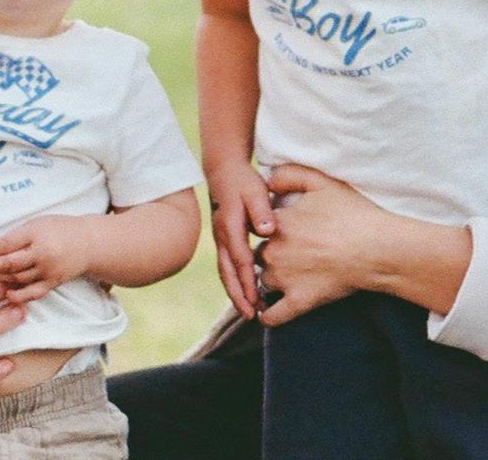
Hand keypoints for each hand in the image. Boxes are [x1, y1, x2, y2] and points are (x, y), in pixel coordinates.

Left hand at [0, 215, 93, 302]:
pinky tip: (7, 294)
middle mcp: (42, 253)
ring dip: (0, 278)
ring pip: (18, 278)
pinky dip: (18, 296)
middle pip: (10, 263)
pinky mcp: (53, 282)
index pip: (7, 243)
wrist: (89, 243)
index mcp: (37, 233)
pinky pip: (32, 292)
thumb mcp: (37, 224)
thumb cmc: (59, 229)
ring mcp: (48, 270)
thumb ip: (16, 235)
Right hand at [205, 160, 275, 319]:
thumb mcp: (255, 191)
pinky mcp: (223, 241)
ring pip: (225, 272)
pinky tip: (245, 294)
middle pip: (227, 272)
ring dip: (235, 293)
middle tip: (251, 316)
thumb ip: (262, 210)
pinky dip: (234, 282)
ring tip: (248, 312)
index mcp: (230, 225)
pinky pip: (226, 266)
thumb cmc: (244, 182)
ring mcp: (220, 239)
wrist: (224, 172)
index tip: (258, 299)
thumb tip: (267, 231)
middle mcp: (221, 236)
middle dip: (238, 295)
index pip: (240, 258)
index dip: (248, 280)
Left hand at [257, 164, 388, 325]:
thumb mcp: (321, 183)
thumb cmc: (353, 214)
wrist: (377, 248)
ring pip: (263, 281)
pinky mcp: (298, 302)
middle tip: (289, 254)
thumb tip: (267, 181)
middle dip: (270, 254)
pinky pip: (272, 316)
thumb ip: (289, 175)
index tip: (277, 231)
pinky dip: (267, 316)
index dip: (267, 228)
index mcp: (277, 223)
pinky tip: (267, 313)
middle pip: (259, 254)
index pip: (257, 227)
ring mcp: (284, 279)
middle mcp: (273, 251)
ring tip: (283, 280)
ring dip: (270, 281)